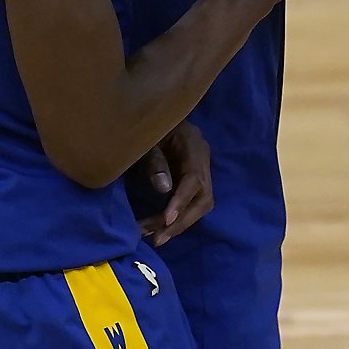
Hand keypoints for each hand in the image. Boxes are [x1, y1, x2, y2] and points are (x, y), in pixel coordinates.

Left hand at [134, 121, 213, 245]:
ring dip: (179, 224)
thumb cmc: (145, 122)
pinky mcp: (192, 177)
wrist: (149, 110)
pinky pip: (191, 202)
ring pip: (200, 204)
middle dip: (182, 221)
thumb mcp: (146, 139)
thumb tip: (164, 188)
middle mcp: (202, 160)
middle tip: (157, 238)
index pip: (194, 179)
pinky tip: (158, 227)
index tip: (165, 220)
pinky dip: (176, 217)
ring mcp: (199, 169)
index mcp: (193, 146)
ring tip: (154, 237)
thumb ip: (154, 161)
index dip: (181, 201)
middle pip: (203, 198)